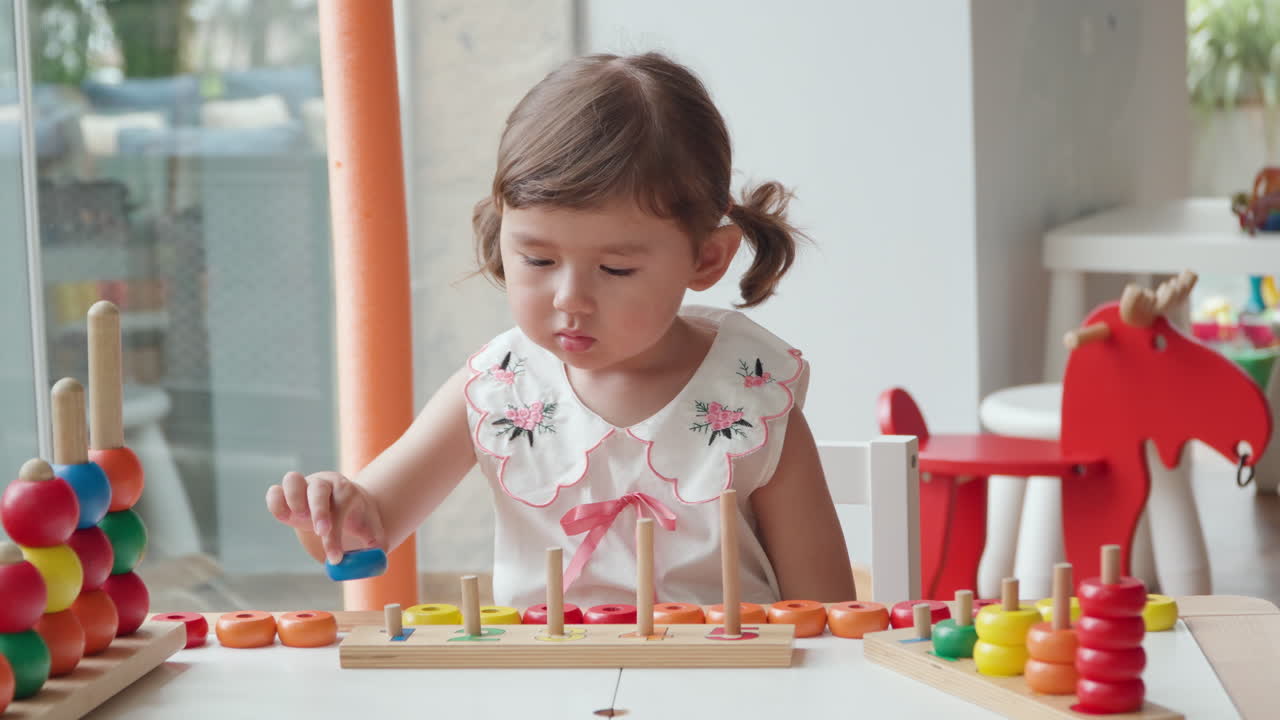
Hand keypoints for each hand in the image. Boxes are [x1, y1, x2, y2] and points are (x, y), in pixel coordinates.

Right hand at [266, 471, 385, 564]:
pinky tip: (286, 518)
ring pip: (292, 480)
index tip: (336, 558)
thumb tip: (369, 565)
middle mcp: (325, 484)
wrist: (349, 505)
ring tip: (299, 518)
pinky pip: (274, 492)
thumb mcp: (374, 535)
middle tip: (321, 532)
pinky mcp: (287, 494)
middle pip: (318, 489)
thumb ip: (375, 550)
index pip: (339, 509)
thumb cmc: (361, 521)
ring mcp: (304, 486)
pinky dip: (275, 503)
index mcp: (347, 492)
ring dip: (293, 499)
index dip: (336, 536)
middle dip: (319, 511)